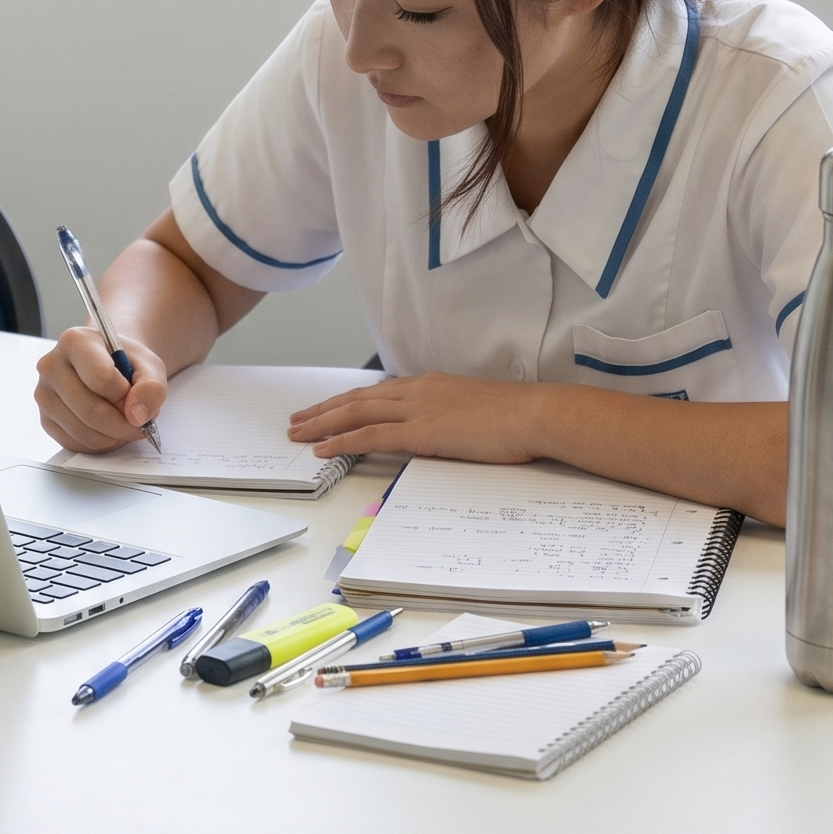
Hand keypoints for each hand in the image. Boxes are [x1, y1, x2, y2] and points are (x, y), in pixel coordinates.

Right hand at [35, 325, 168, 453]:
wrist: (108, 365)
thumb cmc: (125, 362)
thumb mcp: (150, 365)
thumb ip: (152, 387)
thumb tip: (137, 415)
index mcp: (74, 341)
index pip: (101, 378)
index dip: (127, 396)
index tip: (136, 396)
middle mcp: (51, 366)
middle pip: (91, 411)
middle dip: (123, 425)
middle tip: (140, 423)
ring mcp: (44, 394)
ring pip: (83, 432)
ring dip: (113, 437)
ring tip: (124, 422)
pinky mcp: (45, 420)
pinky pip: (75, 444)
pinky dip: (99, 444)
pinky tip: (109, 429)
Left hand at [288, 372, 546, 464]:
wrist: (536, 413)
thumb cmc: (518, 416)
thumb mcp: (477, 409)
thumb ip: (453, 415)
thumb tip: (444, 429)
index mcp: (431, 384)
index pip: (378, 392)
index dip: (348, 400)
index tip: (328, 408)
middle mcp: (418, 391)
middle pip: (358, 398)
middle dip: (324, 409)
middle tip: (296, 419)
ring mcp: (417, 409)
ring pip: (355, 413)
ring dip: (322, 423)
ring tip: (297, 433)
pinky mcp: (421, 432)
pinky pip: (370, 435)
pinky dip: (342, 440)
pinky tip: (323, 448)